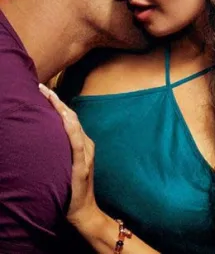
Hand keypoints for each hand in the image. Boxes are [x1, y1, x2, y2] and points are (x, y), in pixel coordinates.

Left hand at [38, 84, 103, 232]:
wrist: (83, 211)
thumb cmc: (72, 190)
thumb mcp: (67, 166)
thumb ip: (62, 151)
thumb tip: (44, 138)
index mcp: (82, 144)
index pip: (69, 119)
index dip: (57, 104)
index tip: (43, 91)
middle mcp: (87, 145)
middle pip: (71, 118)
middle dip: (56, 102)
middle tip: (41, 88)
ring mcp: (86, 154)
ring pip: (74, 126)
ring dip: (61, 110)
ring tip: (49, 97)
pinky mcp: (83, 165)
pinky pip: (77, 143)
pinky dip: (71, 129)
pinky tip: (64, 119)